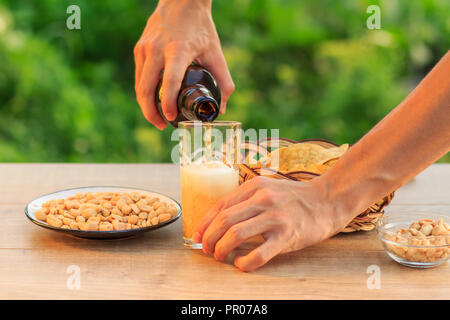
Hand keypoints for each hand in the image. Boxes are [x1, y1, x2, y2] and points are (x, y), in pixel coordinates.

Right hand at [134, 0, 234, 128]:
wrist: (182, 1)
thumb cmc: (200, 27)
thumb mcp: (216, 52)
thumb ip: (224, 81)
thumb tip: (221, 108)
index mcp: (178, 51)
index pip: (169, 82)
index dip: (168, 104)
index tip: (171, 119)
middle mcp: (157, 50)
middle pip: (146, 89)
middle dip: (152, 112)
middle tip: (162, 126)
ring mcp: (145, 49)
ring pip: (139, 85)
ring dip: (146, 106)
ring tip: (157, 119)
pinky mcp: (139, 49)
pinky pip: (139, 76)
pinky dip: (144, 92)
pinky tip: (153, 102)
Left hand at [192, 176, 351, 271]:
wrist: (328, 200)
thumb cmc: (295, 197)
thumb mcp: (268, 188)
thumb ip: (246, 199)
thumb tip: (220, 218)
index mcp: (254, 187)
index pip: (220, 206)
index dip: (204, 223)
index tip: (197, 236)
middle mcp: (262, 199)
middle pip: (224, 221)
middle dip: (209, 238)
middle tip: (207, 249)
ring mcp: (275, 217)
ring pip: (236, 235)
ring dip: (221, 249)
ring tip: (220, 256)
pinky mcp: (287, 235)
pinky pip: (259, 253)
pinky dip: (245, 262)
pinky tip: (241, 265)